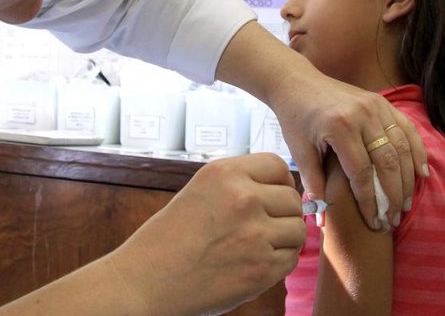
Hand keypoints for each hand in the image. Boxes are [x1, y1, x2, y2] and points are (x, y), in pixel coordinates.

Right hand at [109, 153, 305, 315]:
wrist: (147, 279)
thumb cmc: (170, 238)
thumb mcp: (201, 191)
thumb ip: (240, 186)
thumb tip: (287, 192)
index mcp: (224, 173)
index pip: (278, 165)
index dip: (279, 182)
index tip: (271, 196)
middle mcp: (243, 198)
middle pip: (292, 199)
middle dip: (282, 213)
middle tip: (260, 228)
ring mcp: (256, 234)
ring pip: (297, 229)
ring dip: (284, 238)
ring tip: (257, 246)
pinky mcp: (262, 268)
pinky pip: (292, 258)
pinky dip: (279, 262)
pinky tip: (253, 262)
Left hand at [276, 74, 427, 230]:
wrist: (297, 82)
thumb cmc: (295, 119)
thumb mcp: (299, 151)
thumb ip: (313, 184)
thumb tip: (321, 219)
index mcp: (340, 127)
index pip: (362, 172)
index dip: (370, 200)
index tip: (373, 221)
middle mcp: (362, 115)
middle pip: (388, 162)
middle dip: (392, 195)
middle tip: (393, 219)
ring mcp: (376, 106)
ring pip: (402, 147)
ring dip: (407, 179)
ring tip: (405, 204)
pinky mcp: (382, 102)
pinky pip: (406, 129)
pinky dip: (416, 151)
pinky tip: (421, 173)